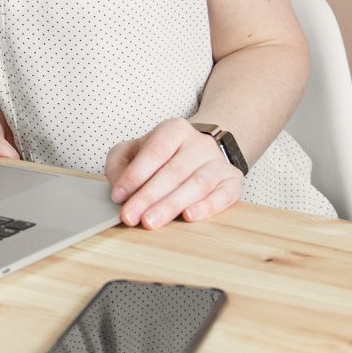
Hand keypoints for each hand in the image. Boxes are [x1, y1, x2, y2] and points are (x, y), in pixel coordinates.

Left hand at [104, 118, 244, 228]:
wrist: (202, 152)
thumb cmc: (163, 155)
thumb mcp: (135, 150)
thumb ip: (120, 163)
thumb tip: (119, 187)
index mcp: (174, 130)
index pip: (155, 151)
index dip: (135, 174)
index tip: (118, 195)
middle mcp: (199, 144)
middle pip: (174, 171)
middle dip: (149, 197)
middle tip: (130, 216)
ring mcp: (218, 162)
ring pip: (197, 184)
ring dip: (172, 205)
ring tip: (151, 221)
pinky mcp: (233, 181)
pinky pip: (224, 195)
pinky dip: (207, 207)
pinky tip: (189, 216)